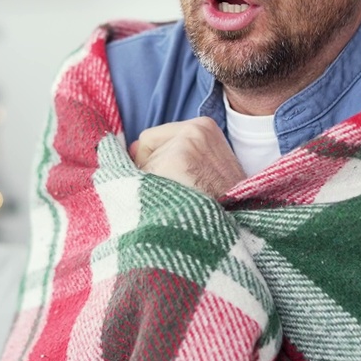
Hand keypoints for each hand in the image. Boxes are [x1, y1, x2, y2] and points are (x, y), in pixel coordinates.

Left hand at [129, 117, 245, 198]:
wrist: (230, 234)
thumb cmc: (217, 205)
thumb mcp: (202, 168)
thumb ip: (169, 152)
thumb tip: (130, 148)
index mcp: (204, 126)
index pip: (155, 137)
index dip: (157, 162)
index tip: (178, 182)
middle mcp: (196, 128)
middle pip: (147, 146)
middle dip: (154, 170)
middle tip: (181, 192)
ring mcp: (187, 143)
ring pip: (144, 163)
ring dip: (154, 184)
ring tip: (180, 199)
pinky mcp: (177, 159)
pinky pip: (141, 175)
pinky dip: (149, 194)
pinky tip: (173, 204)